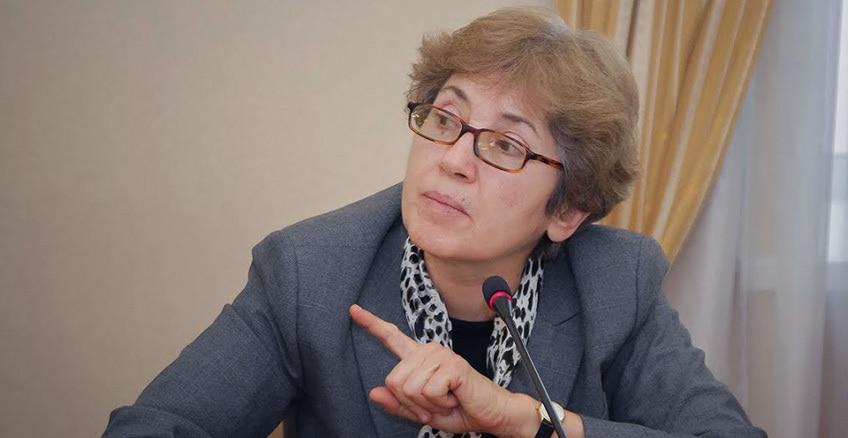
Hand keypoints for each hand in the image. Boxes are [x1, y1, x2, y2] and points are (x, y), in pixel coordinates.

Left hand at [350, 304, 518, 434]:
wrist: (492, 415)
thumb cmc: (460, 409)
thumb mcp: (423, 411)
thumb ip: (398, 403)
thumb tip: (374, 392)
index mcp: (419, 359)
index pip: (391, 337)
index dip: (371, 324)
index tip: (353, 309)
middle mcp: (428, 351)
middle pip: (394, 380)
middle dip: (412, 403)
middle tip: (436, 403)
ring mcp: (441, 355)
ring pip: (409, 388)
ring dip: (427, 404)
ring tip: (447, 399)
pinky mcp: (452, 365)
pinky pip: (427, 391)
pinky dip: (439, 403)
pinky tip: (454, 396)